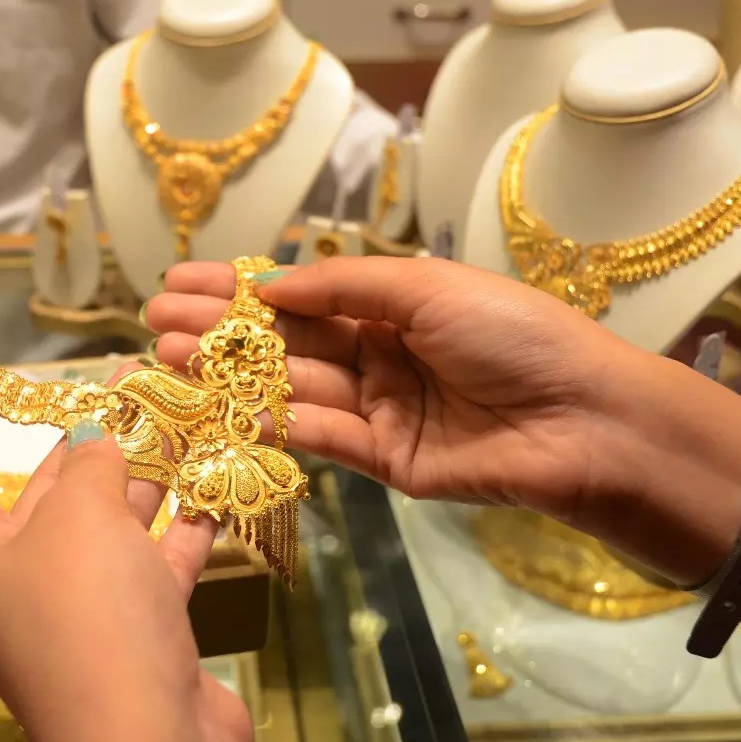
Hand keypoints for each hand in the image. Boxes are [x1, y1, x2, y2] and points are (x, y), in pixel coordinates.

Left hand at [0, 372, 252, 741]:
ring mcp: (80, 609)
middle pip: (47, 490)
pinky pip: (155, 562)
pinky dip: (183, 523)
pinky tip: (214, 480)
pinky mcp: (136, 632)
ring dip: (146, 470)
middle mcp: (18, 579)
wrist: (146, 740)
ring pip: (109, 523)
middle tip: (125, 378)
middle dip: (86, 433)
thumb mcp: (80, 516)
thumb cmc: (87, 615)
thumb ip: (93, 461)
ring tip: (177, 410)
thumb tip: (101, 436)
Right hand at [144, 257, 740, 574]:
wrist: (583, 420)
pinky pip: (320, 437)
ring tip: (172, 357)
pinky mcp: (383, 461)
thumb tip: (270, 282)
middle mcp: (377, 353)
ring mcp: (378, 409)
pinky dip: (272, 423)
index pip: (299, 294)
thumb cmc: (512, 334)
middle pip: (285, 342)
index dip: (240, 287)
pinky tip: (223, 406)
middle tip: (157, 321)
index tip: (180, 280)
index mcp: (391, 305)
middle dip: (221, 329)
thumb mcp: (426, 288)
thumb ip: (344, 286)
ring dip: (231, 374)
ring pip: (291, 389)